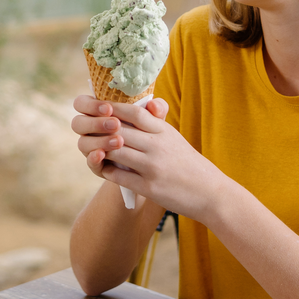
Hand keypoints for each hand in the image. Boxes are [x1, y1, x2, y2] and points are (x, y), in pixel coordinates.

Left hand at [70, 95, 230, 221]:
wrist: (210, 193)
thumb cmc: (189, 164)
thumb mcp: (175, 139)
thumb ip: (157, 124)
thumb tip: (144, 104)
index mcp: (164, 131)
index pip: (134, 112)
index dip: (113, 108)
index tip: (99, 107)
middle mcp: (158, 146)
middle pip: (119, 130)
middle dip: (100, 129)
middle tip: (87, 128)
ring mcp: (153, 167)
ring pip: (115, 152)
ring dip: (100, 150)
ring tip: (93, 148)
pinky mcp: (149, 188)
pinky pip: (118, 176)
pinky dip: (106, 170)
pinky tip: (103, 168)